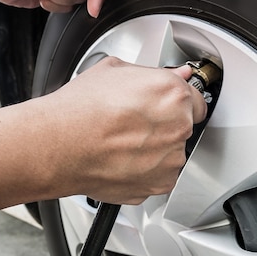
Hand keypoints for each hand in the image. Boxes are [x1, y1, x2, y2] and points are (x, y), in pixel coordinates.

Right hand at [37, 57, 207, 204]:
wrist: (61, 146)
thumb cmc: (81, 110)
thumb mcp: (115, 70)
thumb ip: (151, 74)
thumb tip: (172, 74)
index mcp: (173, 95)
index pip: (195, 101)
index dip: (177, 103)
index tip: (167, 106)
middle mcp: (178, 128)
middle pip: (182, 128)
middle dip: (162, 126)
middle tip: (133, 124)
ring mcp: (170, 160)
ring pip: (170, 154)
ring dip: (154, 151)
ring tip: (122, 144)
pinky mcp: (159, 184)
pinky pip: (159, 176)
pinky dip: (145, 172)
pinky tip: (122, 161)